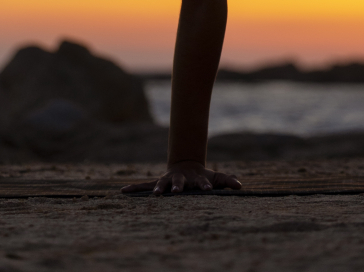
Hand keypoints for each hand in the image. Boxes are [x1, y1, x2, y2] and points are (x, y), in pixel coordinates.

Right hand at [122, 160, 241, 194]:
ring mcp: (168, 181)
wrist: (185, 167)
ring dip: (158, 189)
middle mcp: (180, 179)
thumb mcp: (215, 178)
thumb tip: (240, 186)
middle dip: (178, 187)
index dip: (205, 186)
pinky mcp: (158, 184)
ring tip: (155, 195)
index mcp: (194, 179)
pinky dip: (134, 188)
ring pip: (161, 184)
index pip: (201, 183)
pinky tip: (123, 191)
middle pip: (179, 183)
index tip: (208, 190)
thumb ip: (227, 181)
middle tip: (177, 192)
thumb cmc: (202, 178)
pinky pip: (144, 186)